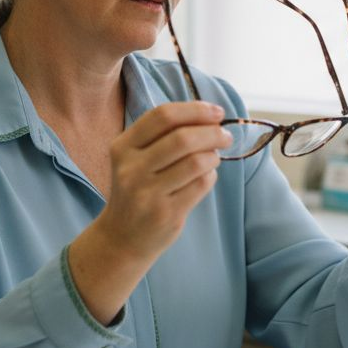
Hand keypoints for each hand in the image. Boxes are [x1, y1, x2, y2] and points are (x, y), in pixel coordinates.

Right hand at [95, 101, 230, 260]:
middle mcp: (131, 169)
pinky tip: (206, 177)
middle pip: (183, 138)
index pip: (163, 116)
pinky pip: (200, 185)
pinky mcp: (166, 213)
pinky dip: (210, 176)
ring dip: (213, 156)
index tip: (217, 112)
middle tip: (225, 136)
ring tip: (214, 158)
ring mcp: (147, 193)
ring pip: (195, 162)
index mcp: (123, 147)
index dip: (195, 110)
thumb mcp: (136, 158)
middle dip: (212, 133)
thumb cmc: (137, 189)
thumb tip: (209, 115)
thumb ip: (164, 136)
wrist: (121, 237)